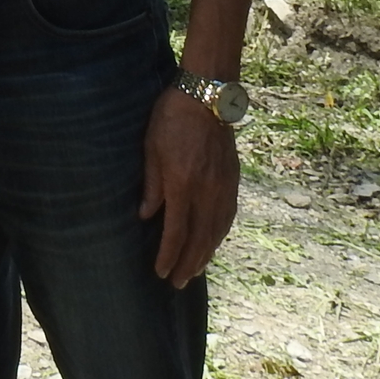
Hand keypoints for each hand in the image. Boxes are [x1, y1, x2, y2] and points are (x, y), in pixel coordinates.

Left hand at [141, 84, 241, 286]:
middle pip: (199, 238)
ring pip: (216, 231)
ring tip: (194, 271)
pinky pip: (228, 216)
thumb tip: (146, 216)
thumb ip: (152, 184)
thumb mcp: (151, 147)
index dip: (169, 255)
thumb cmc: (172, 117)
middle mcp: (207, 191)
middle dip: (187, 263)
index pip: (177, 231)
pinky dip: (220, 235)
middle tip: (176, 282)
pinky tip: (213, 242)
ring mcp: (223, 186)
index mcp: (183, 184)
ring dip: (205, 254)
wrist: (207, 95)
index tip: (160, 271)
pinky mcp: (233, 179)